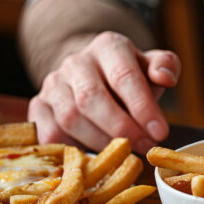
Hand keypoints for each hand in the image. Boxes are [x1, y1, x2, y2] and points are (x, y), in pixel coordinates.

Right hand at [28, 31, 180, 154]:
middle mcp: (76, 61)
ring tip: (125, 151)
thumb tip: (165, 77)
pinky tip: (96, 156)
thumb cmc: (129, 77)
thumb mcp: (152, 66)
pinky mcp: (38, 106)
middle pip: (92, 98)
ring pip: (70, 118)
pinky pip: (49, 133)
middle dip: (121, 128)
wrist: (94, 75)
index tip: (160, 132)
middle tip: (144, 146)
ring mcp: (53, 83)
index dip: (142, 107)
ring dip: (101, 141)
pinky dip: (72, 149)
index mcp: (108, 46)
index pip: (124, 76)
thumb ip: (165, 67)